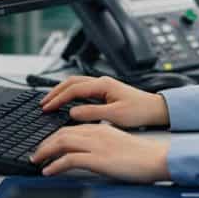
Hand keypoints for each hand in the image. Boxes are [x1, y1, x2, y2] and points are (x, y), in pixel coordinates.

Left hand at [30, 123, 170, 181]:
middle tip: (35, 153)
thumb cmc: (140, 155)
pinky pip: (69, 159)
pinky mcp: (97, 159)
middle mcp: (95, 133)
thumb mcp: (117, 143)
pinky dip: (55, 165)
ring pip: (61, 142)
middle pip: (61, 133)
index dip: (53, 137)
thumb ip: (101, 143)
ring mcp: (96, 145)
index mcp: (100, 128)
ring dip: (45, 152)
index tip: (45, 145)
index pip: (70, 128)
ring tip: (36, 161)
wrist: (154, 158)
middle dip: (44, 144)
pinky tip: (48, 171)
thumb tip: (88, 152)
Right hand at [39, 75, 169, 128]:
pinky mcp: (106, 91)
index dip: (58, 99)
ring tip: (50, 102)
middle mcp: (102, 82)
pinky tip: (66, 102)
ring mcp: (104, 86)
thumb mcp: (115, 115)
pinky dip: (71, 94)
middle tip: (43, 103)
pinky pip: (83, 89)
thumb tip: (73, 113)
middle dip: (55, 92)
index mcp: (103, 85)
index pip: (73, 89)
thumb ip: (93, 113)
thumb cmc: (140, 111)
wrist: (155, 109)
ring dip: (62, 92)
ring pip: (76, 84)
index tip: (47, 108)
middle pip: (71, 82)